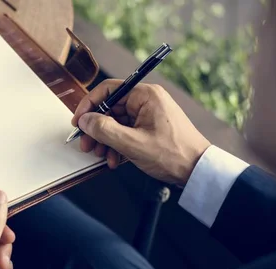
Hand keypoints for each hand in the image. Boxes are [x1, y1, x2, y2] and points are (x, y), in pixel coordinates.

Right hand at [71, 80, 210, 185]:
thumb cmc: (173, 154)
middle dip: (96, 129)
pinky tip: (114, 159)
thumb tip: (85, 121)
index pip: (109, 90)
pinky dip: (116, 145)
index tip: (79, 121)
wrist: (196, 170)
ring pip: (116, 123)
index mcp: (146, 95)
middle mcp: (147, 101)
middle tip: (86, 144)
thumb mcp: (132, 143)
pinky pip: (125, 132)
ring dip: (105, 140)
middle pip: (110, 109)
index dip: (89, 105)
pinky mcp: (149, 128)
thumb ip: (104, 130)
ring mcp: (148, 115)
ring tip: (101, 155)